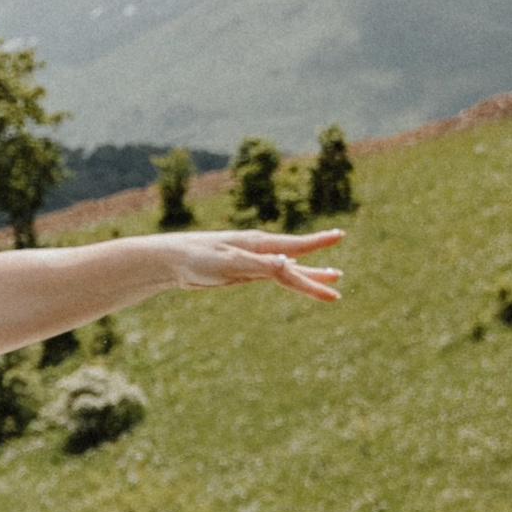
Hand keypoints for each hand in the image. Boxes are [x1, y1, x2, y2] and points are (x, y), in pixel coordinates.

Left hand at [159, 227, 344, 300]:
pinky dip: (289, 276)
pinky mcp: (241, 271)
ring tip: (332, 277)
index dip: (318, 244)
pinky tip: (294, 275)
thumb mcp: (230, 262)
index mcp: (258, 245)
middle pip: (296, 262)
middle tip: (340, 277)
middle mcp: (259, 250)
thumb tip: (289, 264)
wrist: (171, 260)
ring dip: (309, 274)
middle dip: (318, 270)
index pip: (295, 248)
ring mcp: (251, 261)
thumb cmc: (198, 257)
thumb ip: (260, 264)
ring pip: (287, 269)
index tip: (340, 235)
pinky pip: (273, 275)